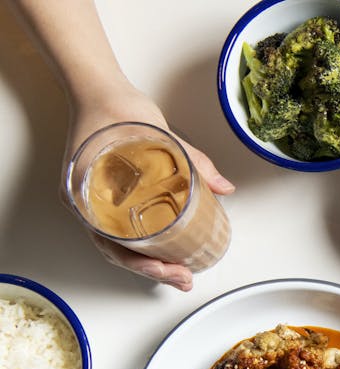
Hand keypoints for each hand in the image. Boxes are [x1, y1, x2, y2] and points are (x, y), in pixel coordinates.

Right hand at [65, 86, 233, 290]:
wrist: (100, 88)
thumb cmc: (117, 109)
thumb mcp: (159, 134)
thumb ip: (194, 161)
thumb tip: (225, 187)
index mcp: (85, 193)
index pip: (111, 244)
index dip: (140, 264)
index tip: (169, 271)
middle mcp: (85, 203)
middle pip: (117, 252)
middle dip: (151, 271)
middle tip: (184, 279)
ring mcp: (93, 202)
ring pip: (118, 245)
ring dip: (147, 263)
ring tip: (179, 274)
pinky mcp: (105, 197)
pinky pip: (120, 230)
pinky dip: (141, 246)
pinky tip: (165, 254)